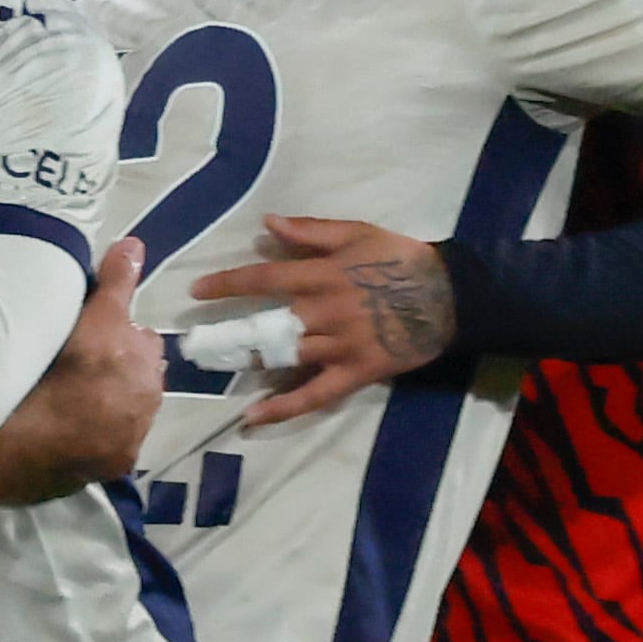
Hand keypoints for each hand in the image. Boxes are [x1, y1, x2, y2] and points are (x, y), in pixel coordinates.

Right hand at [37, 233, 161, 476]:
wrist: (29, 444)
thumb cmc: (59, 374)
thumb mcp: (91, 319)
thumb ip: (115, 282)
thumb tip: (134, 244)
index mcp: (144, 358)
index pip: (141, 336)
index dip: (116, 334)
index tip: (92, 338)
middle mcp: (149, 395)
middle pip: (138, 372)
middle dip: (119, 368)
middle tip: (81, 367)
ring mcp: (135, 431)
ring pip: (129, 407)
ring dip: (111, 401)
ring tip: (75, 400)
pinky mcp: (118, 463)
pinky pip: (114, 442)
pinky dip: (101, 435)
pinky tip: (75, 432)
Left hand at [187, 214, 455, 429]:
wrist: (449, 296)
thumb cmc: (400, 259)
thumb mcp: (358, 233)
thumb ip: (312, 231)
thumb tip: (268, 224)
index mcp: (323, 276)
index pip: (264, 280)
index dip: (227, 285)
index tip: (196, 292)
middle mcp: (326, 312)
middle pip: (268, 323)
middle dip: (228, 332)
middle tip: (193, 342)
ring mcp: (340, 346)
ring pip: (286, 357)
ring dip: (249, 364)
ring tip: (213, 369)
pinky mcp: (355, 373)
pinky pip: (315, 394)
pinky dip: (283, 408)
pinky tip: (253, 417)